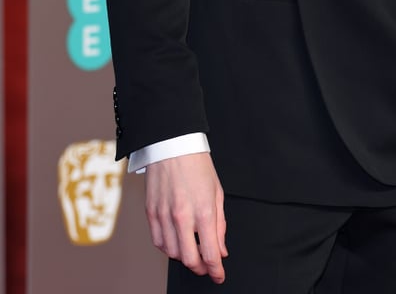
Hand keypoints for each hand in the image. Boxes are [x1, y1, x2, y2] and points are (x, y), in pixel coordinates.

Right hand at [145, 152, 227, 283]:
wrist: (172, 144)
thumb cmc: (197, 165)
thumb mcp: (217, 192)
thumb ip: (220, 224)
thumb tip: (221, 249)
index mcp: (203, 210)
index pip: (209, 253)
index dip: (216, 270)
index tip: (219, 275)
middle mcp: (182, 216)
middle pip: (189, 259)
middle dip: (200, 268)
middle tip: (207, 266)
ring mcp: (164, 215)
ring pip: (172, 253)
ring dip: (184, 258)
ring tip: (192, 251)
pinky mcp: (151, 212)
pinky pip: (158, 241)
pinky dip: (168, 248)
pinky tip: (176, 242)